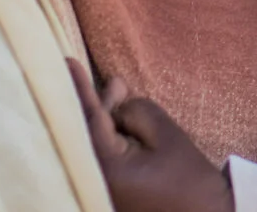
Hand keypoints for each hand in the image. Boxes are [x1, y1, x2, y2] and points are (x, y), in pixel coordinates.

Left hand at [68, 59, 233, 211]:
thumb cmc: (189, 177)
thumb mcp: (165, 133)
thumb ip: (135, 110)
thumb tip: (117, 104)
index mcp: (108, 168)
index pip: (89, 119)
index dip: (79, 88)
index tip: (67, 62)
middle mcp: (98, 183)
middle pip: (89, 131)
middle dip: (101, 104)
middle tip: (119, 84)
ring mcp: (103, 190)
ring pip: (95, 144)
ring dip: (106, 121)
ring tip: (122, 98)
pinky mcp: (112, 194)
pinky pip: (101, 159)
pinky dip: (108, 138)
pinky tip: (120, 122)